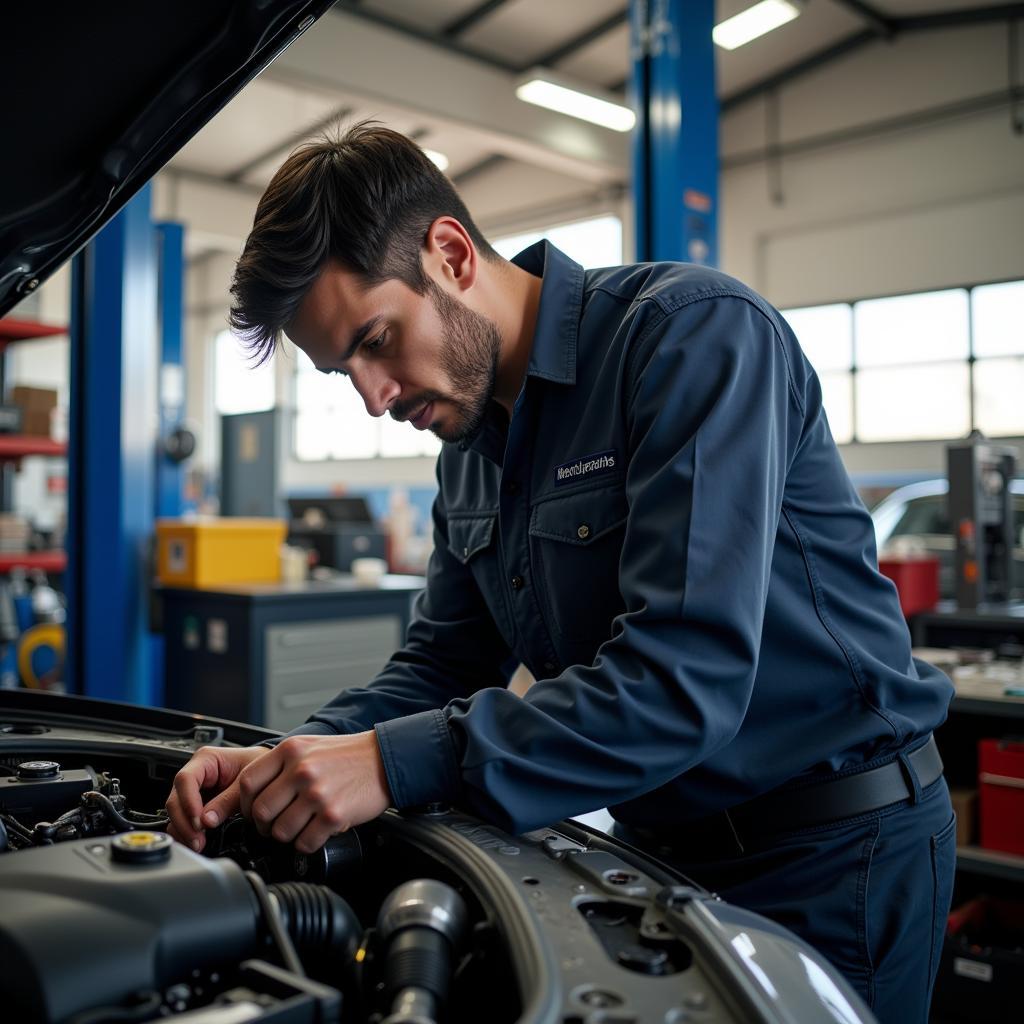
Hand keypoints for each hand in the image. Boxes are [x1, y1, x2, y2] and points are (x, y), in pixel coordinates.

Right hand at [166, 745, 266, 851]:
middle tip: (197, 839)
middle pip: (176, 798)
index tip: (198, 821)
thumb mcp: (247, 781)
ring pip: (177, 811)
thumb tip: (207, 820)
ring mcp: (194, 790)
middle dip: (184, 821)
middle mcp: (196, 773)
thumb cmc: (257, 767)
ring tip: (198, 844)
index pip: (186, 779)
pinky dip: (187, 832)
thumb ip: (228, 800)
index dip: (188, 801)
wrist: (268, 770)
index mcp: (206, 759)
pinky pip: (184, 819)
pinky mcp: (196, 804)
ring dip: (184, 830)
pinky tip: (196, 842)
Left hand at [236, 732, 390, 853]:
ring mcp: (317, 793)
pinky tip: (315, 833)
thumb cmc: (347, 755)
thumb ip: (281, 763)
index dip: (244, 803)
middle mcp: (301, 770)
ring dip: (287, 836)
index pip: (247, 782)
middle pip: (260, 811)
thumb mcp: (309, 745)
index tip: (252, 811)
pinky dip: (307, 844)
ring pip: (281, 831)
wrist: (384, 759)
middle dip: (264, 826)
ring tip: (299, 828)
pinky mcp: (333, 814)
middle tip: (274, 826)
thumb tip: (253, 793)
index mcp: (290, 750)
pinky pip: (305, 843)